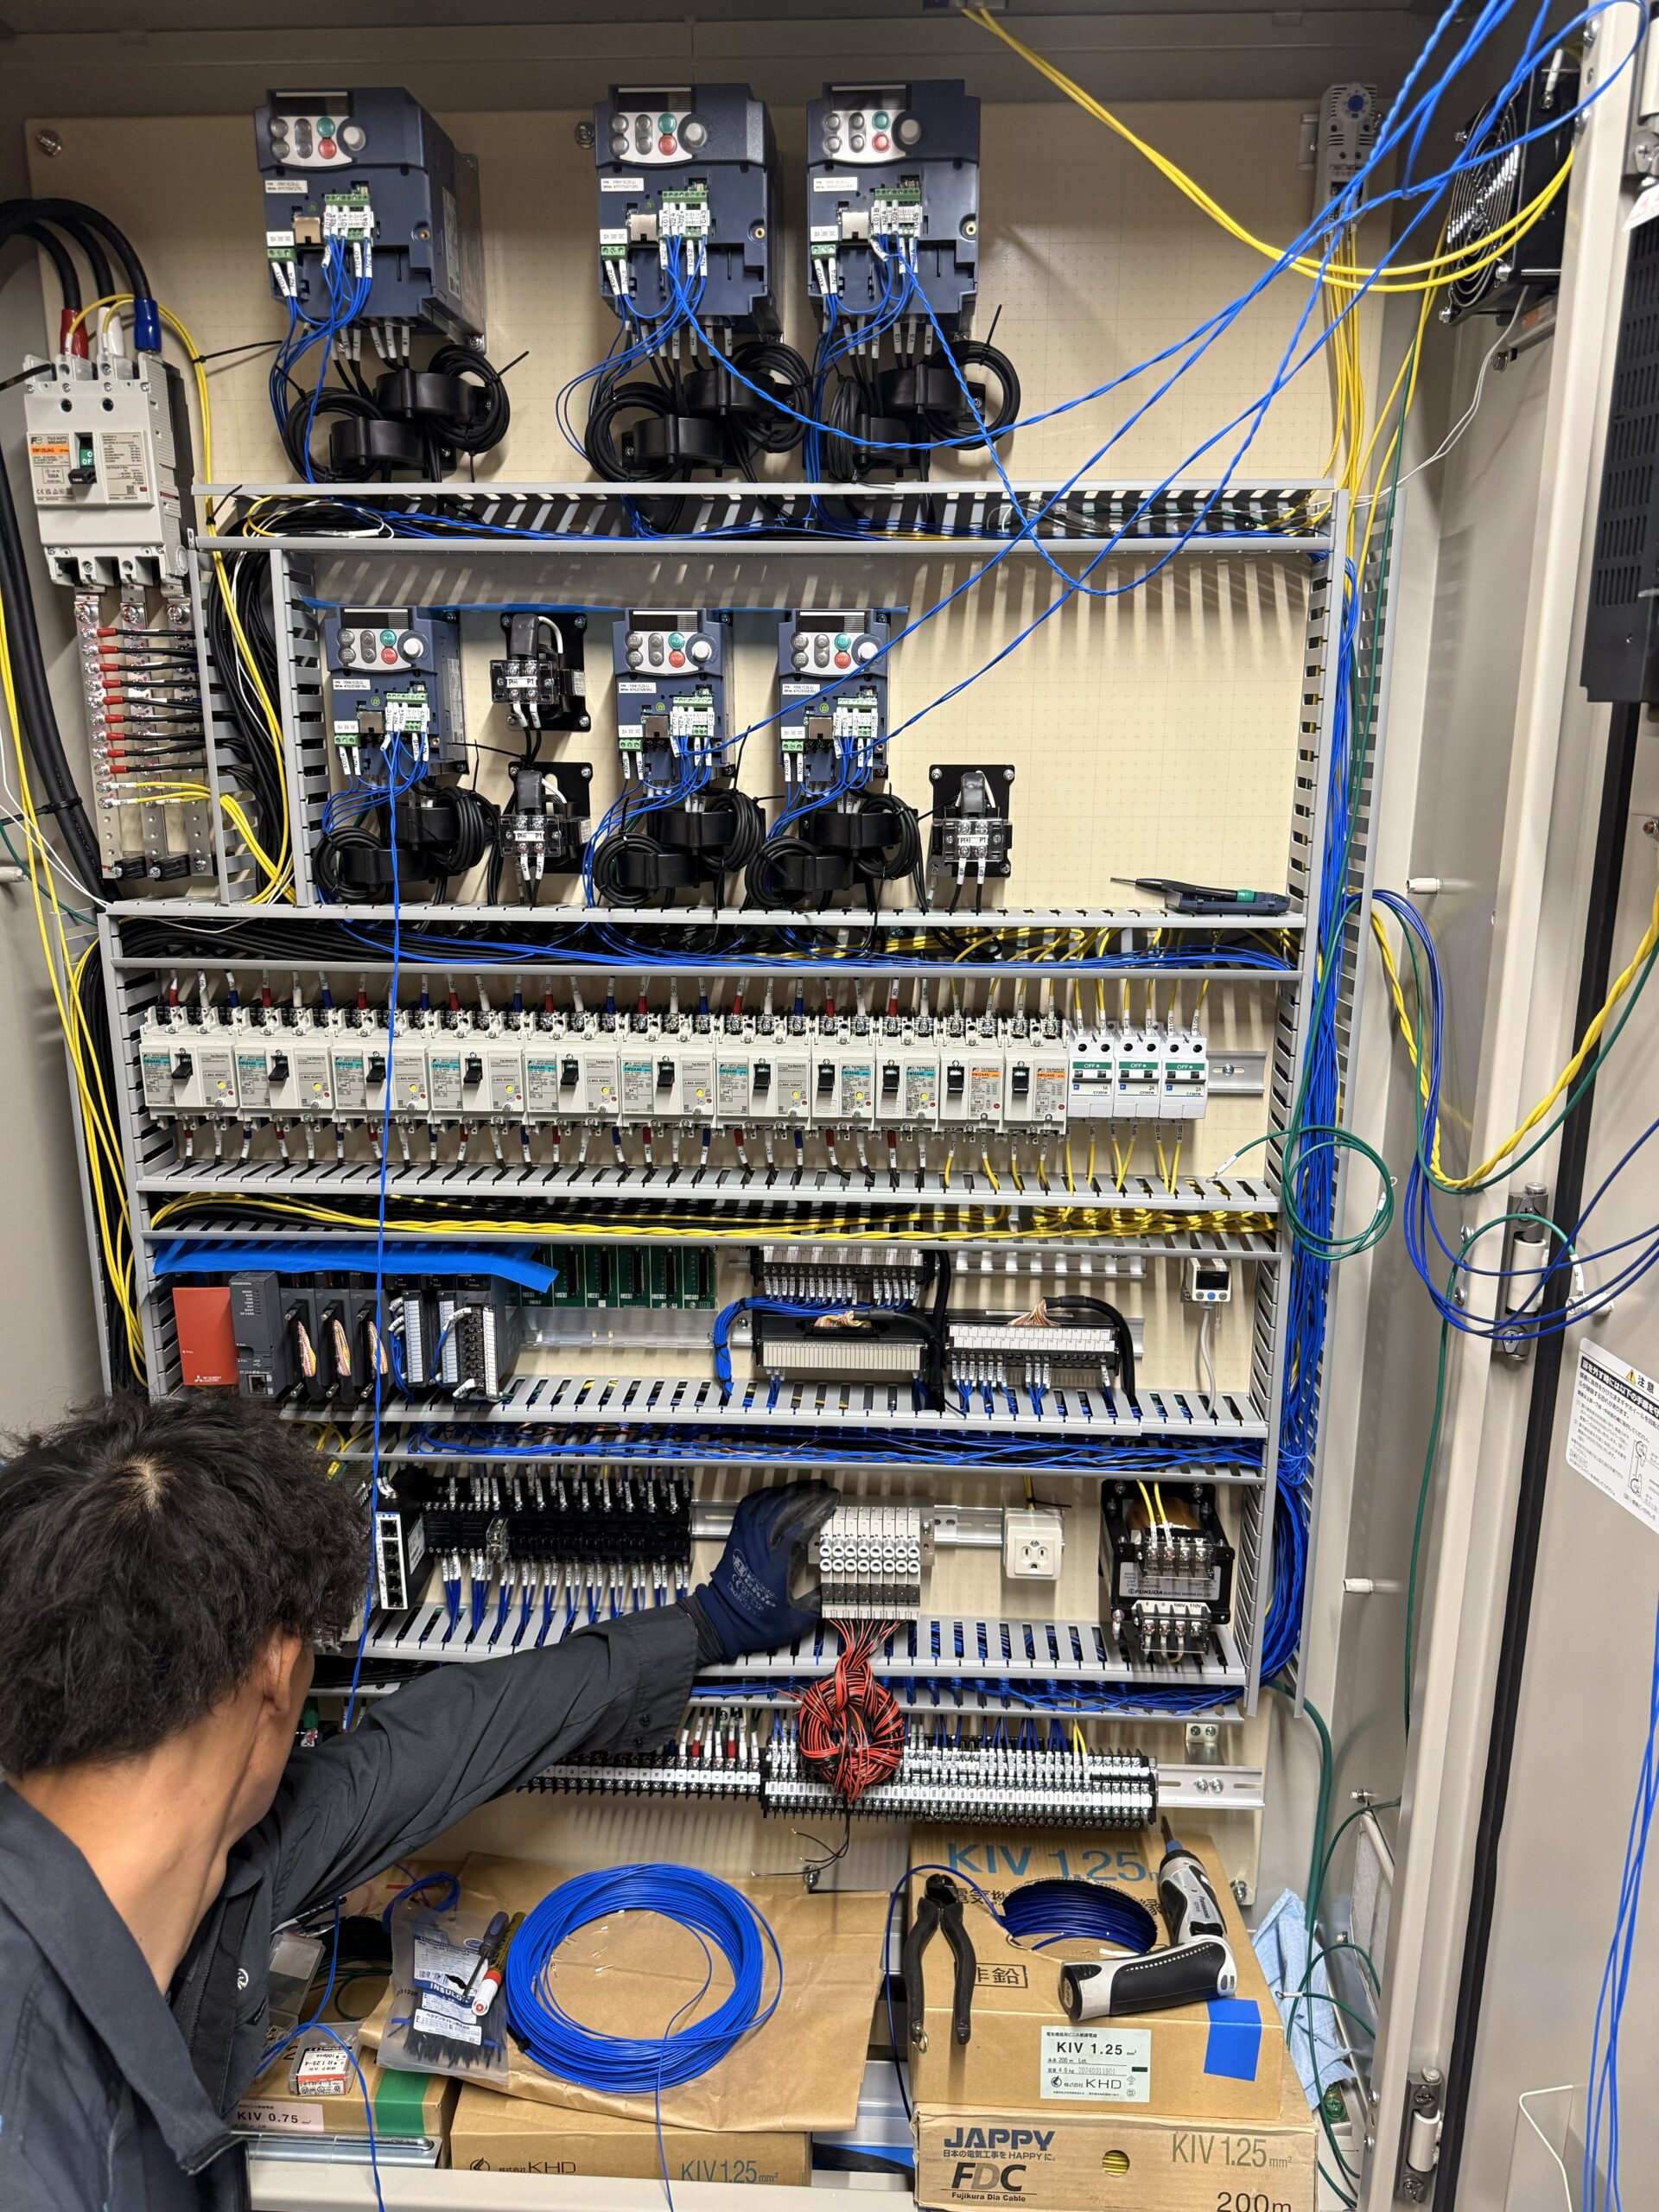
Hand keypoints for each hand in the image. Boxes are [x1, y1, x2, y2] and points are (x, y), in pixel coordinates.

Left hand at [683, 1481, 836, 1663]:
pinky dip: (763, 1496)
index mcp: (779, 1562)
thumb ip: (816, 1605)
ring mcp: (747, 1538)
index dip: (820, 1509)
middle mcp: (762, 1545)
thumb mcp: (793, 1621)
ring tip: (806, 1488)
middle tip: (824, 1491)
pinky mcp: (737, 1537)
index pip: (802, 1524)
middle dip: (809, 1495)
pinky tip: (775, 1493)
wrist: (722, 1620)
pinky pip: (749, 1507)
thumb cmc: (754, 1621)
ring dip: (789, 1492)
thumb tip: (833, 1593)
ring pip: (769, 1503)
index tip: (832, 1502)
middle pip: (787, 1507)